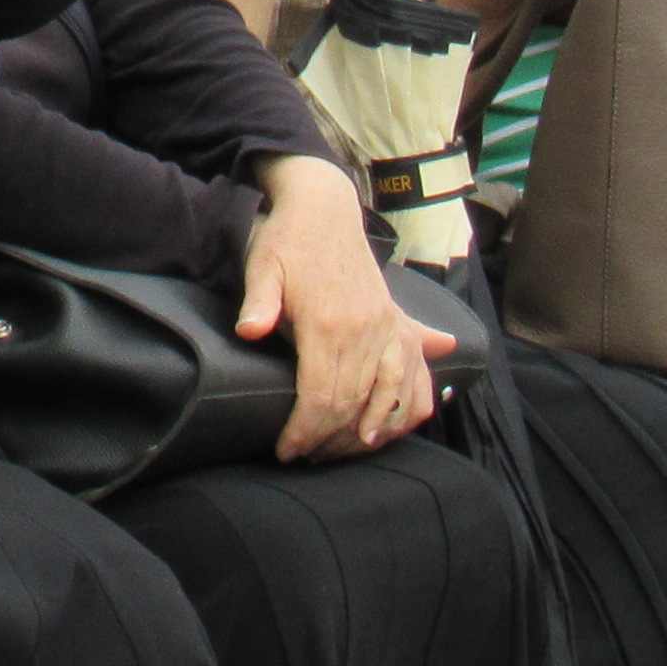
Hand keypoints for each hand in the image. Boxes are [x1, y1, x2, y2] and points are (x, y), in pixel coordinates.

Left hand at [236, 161, 436, 456]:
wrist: (325, 209)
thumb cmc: (287, 241)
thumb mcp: (263, 266)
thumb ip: (258, 303)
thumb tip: (249, 331)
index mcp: (329, 322)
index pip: (322, 396)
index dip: (304, 431)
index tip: (287, 451)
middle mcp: (366, 330)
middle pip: (353, 405)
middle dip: (328, 440)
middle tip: (305, 456)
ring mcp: (388, 327)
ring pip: (389, 398)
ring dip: (367, 432)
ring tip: (339, 450)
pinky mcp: (399, 324)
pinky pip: (417, 378)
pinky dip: (407, 409)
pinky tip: (387, 429)